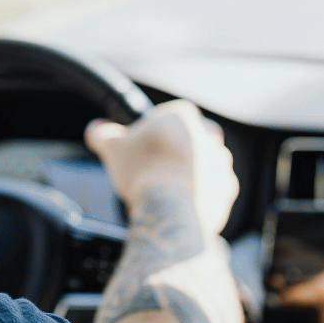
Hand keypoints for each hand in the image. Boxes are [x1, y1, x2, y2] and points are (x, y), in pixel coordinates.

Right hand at [85, 99, 237, 237]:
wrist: (169, 210)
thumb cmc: (142, 170)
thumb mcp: (111, 146)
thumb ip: (101, 132)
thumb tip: (96, 130)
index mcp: (183, 117)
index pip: (176, 112)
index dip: (160, 126)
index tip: (149, 140)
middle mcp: (209, 137)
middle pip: (195, 135)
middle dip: (181, 147)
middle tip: (160, 162)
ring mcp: (221, 165)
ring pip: (207, 162)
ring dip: (193, 171)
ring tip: (169, 185)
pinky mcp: (227, 191)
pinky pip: (214, 188)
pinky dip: (201, 193)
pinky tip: (181, 201)